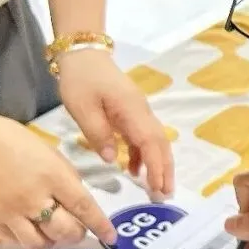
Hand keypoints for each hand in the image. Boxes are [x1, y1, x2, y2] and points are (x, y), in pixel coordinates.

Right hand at [0, 110, 117, 248]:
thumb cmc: (13, 141)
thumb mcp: (51, 153)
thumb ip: (66, 178)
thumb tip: (78, 200)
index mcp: (53, 177)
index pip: (84, 207)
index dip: (100, 225)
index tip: (111, 237)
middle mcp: (34, 199)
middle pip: (64, 231)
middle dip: (76, 234)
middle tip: (77, 229)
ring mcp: (11, 213)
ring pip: (40, 243)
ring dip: (52, 240)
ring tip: (52, 230)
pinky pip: (14, 241)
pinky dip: (26, 239)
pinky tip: (29, 229)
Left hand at [56, 49, 173, 196]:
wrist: (84, 55)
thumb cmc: (81, 80)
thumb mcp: (82, 108)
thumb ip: (97, 133)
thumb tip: (111, 159)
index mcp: (132, 111)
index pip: (150, 143)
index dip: (156, 166)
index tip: (158, 188)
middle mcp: (142, 112)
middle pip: (160, 143)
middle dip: (165, 169)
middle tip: (166, 194)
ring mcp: (139, 111)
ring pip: (155, 141)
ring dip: (159, 163)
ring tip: (158, 187)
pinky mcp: (132, 112)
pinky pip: (143, 136)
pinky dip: (143, 154)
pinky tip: (135, 169)